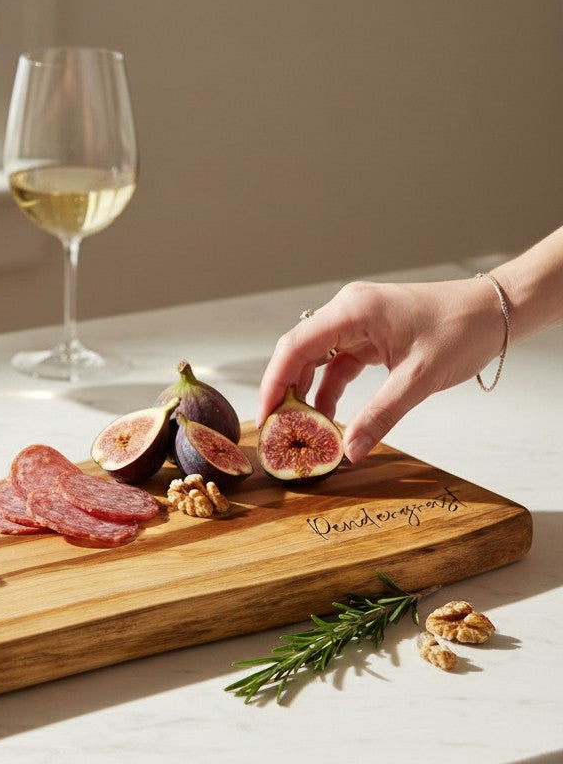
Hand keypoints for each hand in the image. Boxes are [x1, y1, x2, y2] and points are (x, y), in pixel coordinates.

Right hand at [257, 277, 506, 461]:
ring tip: (301, 429)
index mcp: (353, 310)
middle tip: (278, 429)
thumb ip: (380, 416)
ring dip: (307, 393)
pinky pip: (336, 364)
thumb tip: (350, 452)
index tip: (266, 417)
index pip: (295, 347)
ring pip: (314, 360)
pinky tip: (328, 417)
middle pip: (298, 353)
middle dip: (285, 392)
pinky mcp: (368, 335)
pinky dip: (329, 390)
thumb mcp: (419, 379)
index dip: (274, 384)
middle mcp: (348, 311)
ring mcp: (357, 322)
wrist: (498, 311)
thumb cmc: (463, 329)